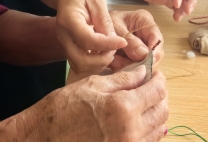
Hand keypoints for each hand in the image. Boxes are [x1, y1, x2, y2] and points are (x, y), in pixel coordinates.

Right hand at [37, 67, 168, 141]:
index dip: (158, 79)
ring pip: (158, 129)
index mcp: (123, 107)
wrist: (44, 138)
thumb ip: (123, 79)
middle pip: (162, 111)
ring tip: (143, 102)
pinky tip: (140, 123)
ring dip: (155, 113)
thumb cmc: (63, 109)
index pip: (158, 91)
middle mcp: (131, 131)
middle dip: (159, 95)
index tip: (154, 74)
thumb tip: (144, 72)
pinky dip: (149, 131)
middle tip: (149, 86)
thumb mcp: (92, 85)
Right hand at [55, 0, 126, 74]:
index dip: (107, 44)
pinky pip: (80, 64)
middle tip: (115, 47)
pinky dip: (94, 64)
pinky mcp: (68, 49)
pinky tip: (103, 52)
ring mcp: (64, 44)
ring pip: (80, 66)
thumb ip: (104, 20)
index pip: (88, 40)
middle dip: (101, 59)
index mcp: (69, 20)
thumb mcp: (96, 0)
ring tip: (110, 49)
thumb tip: (114, 40)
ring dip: (98, 63)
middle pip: (81, 60)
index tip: (123, 41)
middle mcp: (63, 36)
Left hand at [108, 9, 163, 70]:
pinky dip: (125, 67)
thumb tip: (144, 55)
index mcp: (145, 21)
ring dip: (130, 66)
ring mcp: (141, 46)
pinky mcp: (134, 55)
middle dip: (140, 62)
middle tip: (123, 63)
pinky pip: (135, 66)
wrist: (93, 26)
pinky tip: (114, 63)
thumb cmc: (104, 21)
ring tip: (115, 61)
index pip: (157, 39)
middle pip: (154, 54)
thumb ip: (130, 41)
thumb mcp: (116, 27)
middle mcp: (147, 34)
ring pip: (145, 63)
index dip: (154, 53)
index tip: (144, 62)